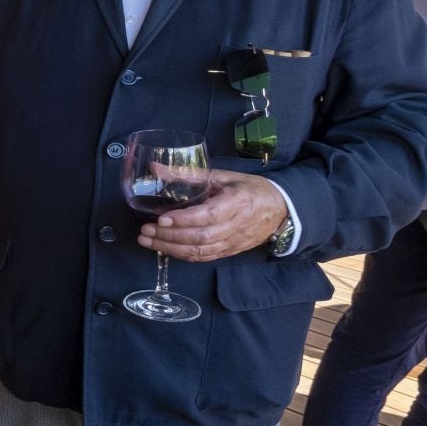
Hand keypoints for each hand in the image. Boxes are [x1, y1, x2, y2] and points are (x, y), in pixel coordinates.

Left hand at [139, 170, 287, 262]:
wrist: (280, 209)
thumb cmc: (249, 188)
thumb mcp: (222, 176)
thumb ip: (188, 173)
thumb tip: (155, 168)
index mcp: (237, 202)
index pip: (209, 215)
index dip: (184, 219)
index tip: (162, 218)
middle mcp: (237, 225)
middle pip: (201, 237)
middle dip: (170, 236)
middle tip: (146, 230)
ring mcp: (234, 242)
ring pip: (201, 251)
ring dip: (172, 248)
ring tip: (148, 240)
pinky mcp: (231, 251)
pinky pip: (205, 257)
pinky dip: (183, 255)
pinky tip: (165, 248)